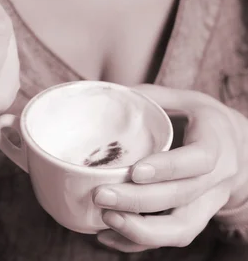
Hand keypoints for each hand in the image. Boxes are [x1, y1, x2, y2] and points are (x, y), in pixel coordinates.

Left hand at [93, 84, 247, 253]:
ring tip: (105, 218)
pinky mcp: (195, 219)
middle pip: (182, 198)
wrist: (239, 150)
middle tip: (101, 195)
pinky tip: (107, 234)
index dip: (168, 168)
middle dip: (139, 201)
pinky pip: (169, 239)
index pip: (198, 160)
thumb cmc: (205, 120)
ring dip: (140, 231)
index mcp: (216, 142)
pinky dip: (137, 242)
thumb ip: (154, 96)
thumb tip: (115, 93)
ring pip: (181, 230)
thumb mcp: (188, 99)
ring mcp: (207, 204)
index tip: (135, 171)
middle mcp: (216, 179)